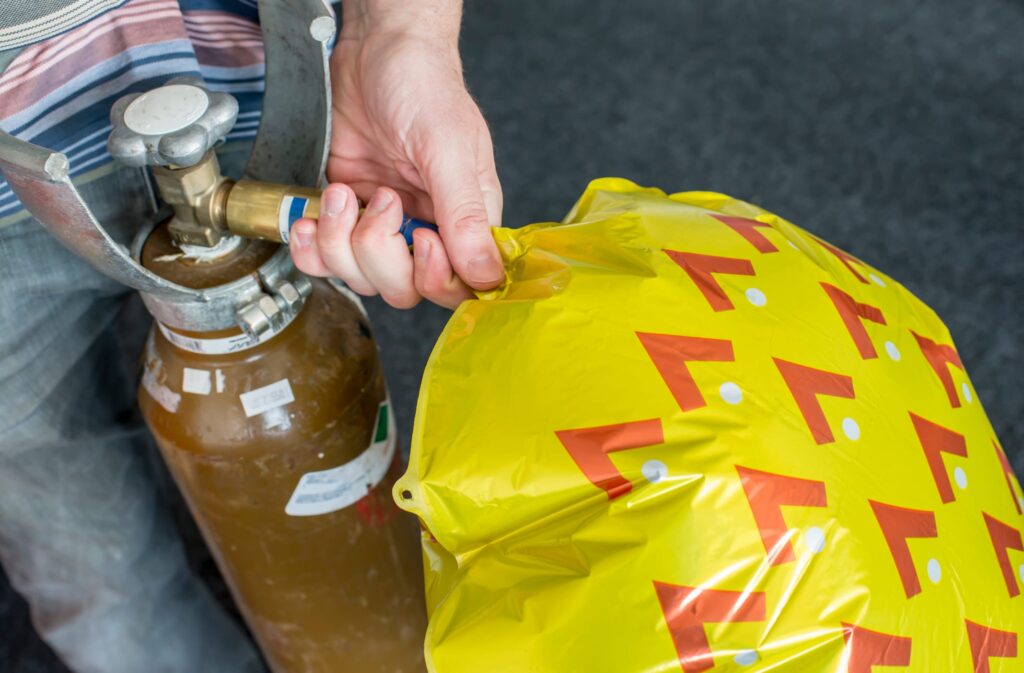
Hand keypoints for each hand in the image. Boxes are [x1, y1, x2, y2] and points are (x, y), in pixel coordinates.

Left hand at [289, 3, 502, 308]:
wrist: (374, 49)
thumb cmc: (423, 85)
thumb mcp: (449, 148)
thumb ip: (466, 215)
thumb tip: (488, 274)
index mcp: (464, 219)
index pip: (457, 285)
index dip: (435, 277)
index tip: (423, 241)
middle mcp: (424, 227)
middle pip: (403, 288)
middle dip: (379, 254)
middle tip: (380, 203)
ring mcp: (381, 224)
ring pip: (359, 277)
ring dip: (340, 242)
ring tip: (346, 193)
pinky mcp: (344, 214)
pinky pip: (323, 259)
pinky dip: (311, 246)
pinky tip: (314, 216)